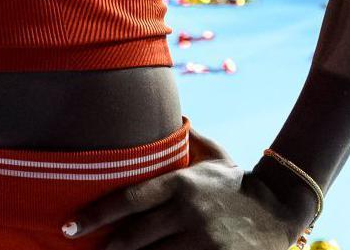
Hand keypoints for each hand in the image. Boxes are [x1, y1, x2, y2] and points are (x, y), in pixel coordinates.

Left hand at [67, 148, 307, 249]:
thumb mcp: (212, 154)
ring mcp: (203, 241)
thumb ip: (188, 136)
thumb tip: (170, 113)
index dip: (93, 216)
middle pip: (132, 238)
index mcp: (181, 183)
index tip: (67, 227)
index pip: (126, 201)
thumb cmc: (237, 182)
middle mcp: (188, 212)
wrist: (282, 209)